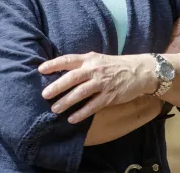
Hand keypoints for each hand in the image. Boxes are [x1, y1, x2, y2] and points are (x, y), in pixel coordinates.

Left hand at [38, 51, 155, 123]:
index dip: (54, 64)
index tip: (40, 69)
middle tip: (44, 94)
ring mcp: (102, 83)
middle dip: (57, 86)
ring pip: (81, 93)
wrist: (138, 71)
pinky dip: (82, 113)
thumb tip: (62, 71)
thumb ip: (82, 65)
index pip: (68, 60)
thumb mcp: (97, 59)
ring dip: (67, 101)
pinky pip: (93, 106)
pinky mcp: (109, 96)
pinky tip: (72, 119)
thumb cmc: (114, 65)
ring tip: (55, 109)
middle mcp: (94, 70)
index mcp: (89, 59)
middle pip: (72, 77)